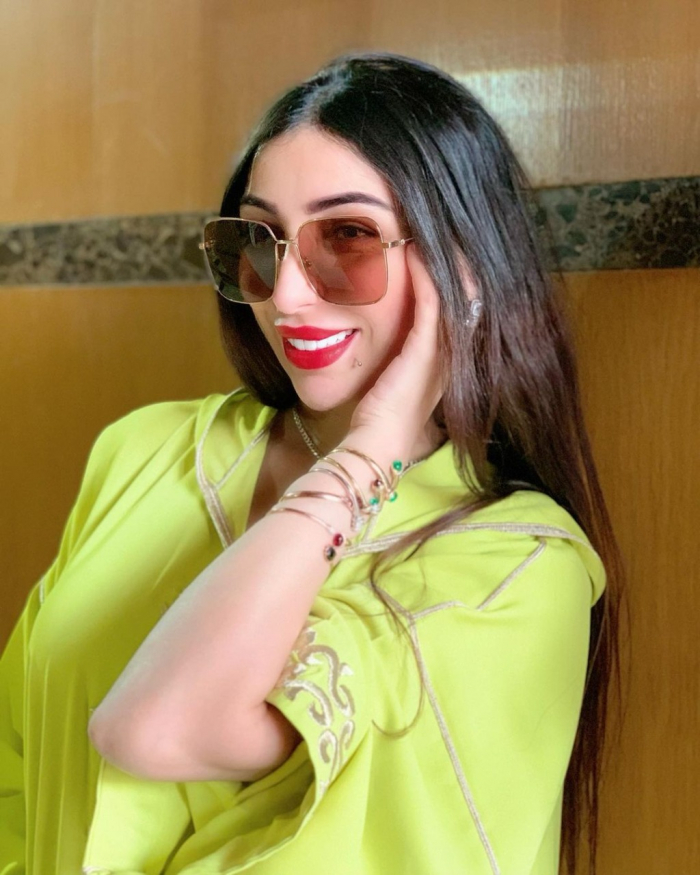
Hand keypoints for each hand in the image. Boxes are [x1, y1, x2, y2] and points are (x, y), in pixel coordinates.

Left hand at [348, 245, 443, 457]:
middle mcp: (454, 352)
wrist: (379, 442)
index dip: (457, 275)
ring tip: (431, 234)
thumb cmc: (380, 413)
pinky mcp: (426, 352)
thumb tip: (379, 322)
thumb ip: (398, 348)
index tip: (441, 247)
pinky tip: (415, 253)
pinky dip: (425, 275)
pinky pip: (432, 303)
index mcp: (448, 357)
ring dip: (444, 262)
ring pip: (455, 294)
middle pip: (467, 295)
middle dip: (458, 262)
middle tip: (444, 232)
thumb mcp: (394, 374)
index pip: (461, 305)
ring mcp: (444, 352)